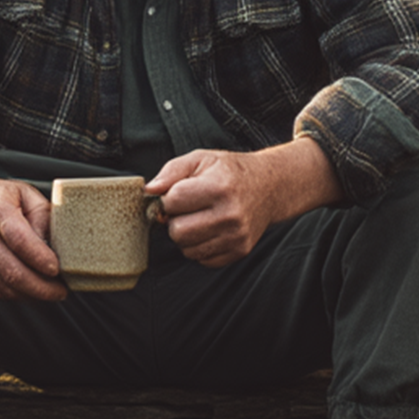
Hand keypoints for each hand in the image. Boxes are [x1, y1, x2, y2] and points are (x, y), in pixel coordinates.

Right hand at [0, 162, 65, 301]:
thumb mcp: (24, 193)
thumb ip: (44, 215)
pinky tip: (33, 290)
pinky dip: (19, 295)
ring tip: (52, 292)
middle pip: (13, 272)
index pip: (19, 240)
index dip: (40, 258)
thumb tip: (55, 246)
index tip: (57, 268)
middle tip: (61, 290)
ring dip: (33, 295)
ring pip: (6, 288)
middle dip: (42, 288)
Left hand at [146, 138, 342, 267]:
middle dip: (175, 220)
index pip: (172, 202)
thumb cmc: (230, 172)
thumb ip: (171, 171)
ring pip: (187, 249)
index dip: (168, 198)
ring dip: (187, 236)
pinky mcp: (240, 251)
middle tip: (187, 210)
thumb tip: (149, 191)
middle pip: (177, 232)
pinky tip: (210, 230)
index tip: (177, 193)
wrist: (270, 187)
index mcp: (218, 187)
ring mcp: (237, 236)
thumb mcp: (201, 159)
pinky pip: (203, 260)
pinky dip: (200, 247)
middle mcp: (230, 214)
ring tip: (199, 219)